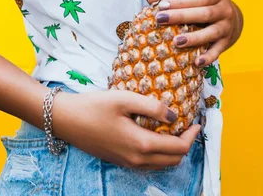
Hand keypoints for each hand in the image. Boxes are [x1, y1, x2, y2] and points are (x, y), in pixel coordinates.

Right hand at [52, 89, 200, 169]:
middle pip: (174, 160)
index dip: (192, 135)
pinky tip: (153, 134)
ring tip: (173, 129)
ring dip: (173, 150)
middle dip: (185, 144)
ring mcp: (127, 162)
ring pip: (161, 164)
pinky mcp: (119, 160)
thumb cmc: (93, 106)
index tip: (197, 121)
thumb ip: (153, 107)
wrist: (65, 120)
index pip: (179, 147)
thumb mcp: (124, 99)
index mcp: (141, 144)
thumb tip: (174, 114)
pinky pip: (148, 163)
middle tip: (187, 125)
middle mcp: (137, 159)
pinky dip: (159, 153)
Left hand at [147, 0, 237, 67]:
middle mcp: (225, 10)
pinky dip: (207, 57)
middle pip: (204, 13)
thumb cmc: (206, 6)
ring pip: (211, 33)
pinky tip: (196, 62)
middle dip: (181, 16)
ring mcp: (227, 27)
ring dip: (193, 38)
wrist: (234, 21)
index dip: (181, 1)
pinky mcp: (226, 43)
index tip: (162, 5)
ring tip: (175, 42)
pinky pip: (217, 51)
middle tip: (160, 19)